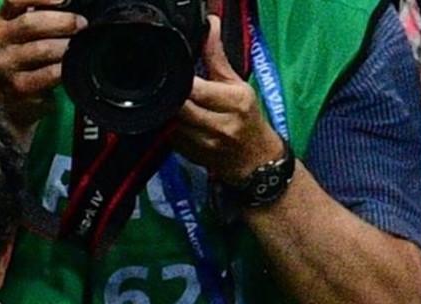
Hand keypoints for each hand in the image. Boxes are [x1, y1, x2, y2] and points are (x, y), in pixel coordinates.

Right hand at [0, 0, 86, 147]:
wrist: (11, 100)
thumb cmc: (26, 57)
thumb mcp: (27, 32)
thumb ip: (42, 13)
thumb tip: (72, 3)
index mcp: (3, 20)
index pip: (14, 0)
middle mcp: (0, 40)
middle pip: (29, 23)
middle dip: (62, 21)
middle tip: (81, 24)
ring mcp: (6, 65)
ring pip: (41, 48)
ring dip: (66, 45)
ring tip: (77, 46)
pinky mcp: (18, 86)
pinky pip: (48, 73)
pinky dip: (64, 68)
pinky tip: (69, 66)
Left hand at [172, 16, 285, 183]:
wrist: (254, 160)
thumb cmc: (247, 118)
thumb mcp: (237, 85)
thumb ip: (217, 57)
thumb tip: (209, 26)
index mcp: (234, 102)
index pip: (196, 89)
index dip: (181, 82)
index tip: (174, 73)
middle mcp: (219, 124)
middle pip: (179, 106)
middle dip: (171, 96)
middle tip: (168, 88)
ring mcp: (202, 144)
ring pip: (170, 122)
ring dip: (166, 111)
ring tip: (169, 103)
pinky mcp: (188, 156)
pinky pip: (167, 136)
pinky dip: (165, 126)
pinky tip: (171, 120)